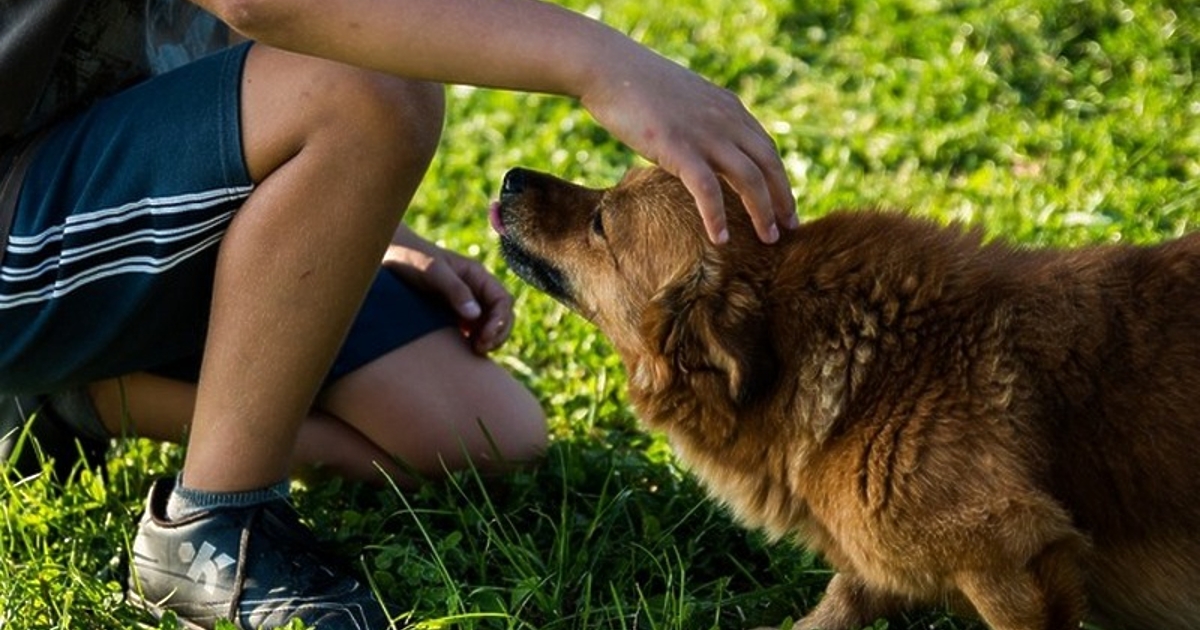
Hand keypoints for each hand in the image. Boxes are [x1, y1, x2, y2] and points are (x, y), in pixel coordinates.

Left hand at [383, 226, 512, 354]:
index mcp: (476, 275)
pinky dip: (473, 341)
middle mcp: (474, 289)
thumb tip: (475, 314)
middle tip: (480, 349)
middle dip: (498, 333)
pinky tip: (462, 351)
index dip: (500, 321)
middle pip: (502, 315)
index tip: (485, 337)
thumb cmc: (409, 258)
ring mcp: (464, 303)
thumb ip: (455, 290)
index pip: (502, 300)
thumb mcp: (432, 271)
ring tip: (474, 351)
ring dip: (488, 340)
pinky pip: (471, 331)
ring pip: (489, 325)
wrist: (385, 256)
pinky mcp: (451, 314)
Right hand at [579, 49, 796, 243]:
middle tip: (790, 227)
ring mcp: (705, 134)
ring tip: (769, 240)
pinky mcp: (679, 148)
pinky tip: (721, 239)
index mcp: (729, 109)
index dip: (779, 178)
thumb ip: (702, 122)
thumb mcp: (684, 101)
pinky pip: (708, 190)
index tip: (784, 204)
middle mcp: (725, 120)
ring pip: (749, 179)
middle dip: (782, 198)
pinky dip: (717, 217)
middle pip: (769, 164)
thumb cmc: (638, 87)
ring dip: (762, 212)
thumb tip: (702, 147)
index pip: (766, 148)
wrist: (610, 69)